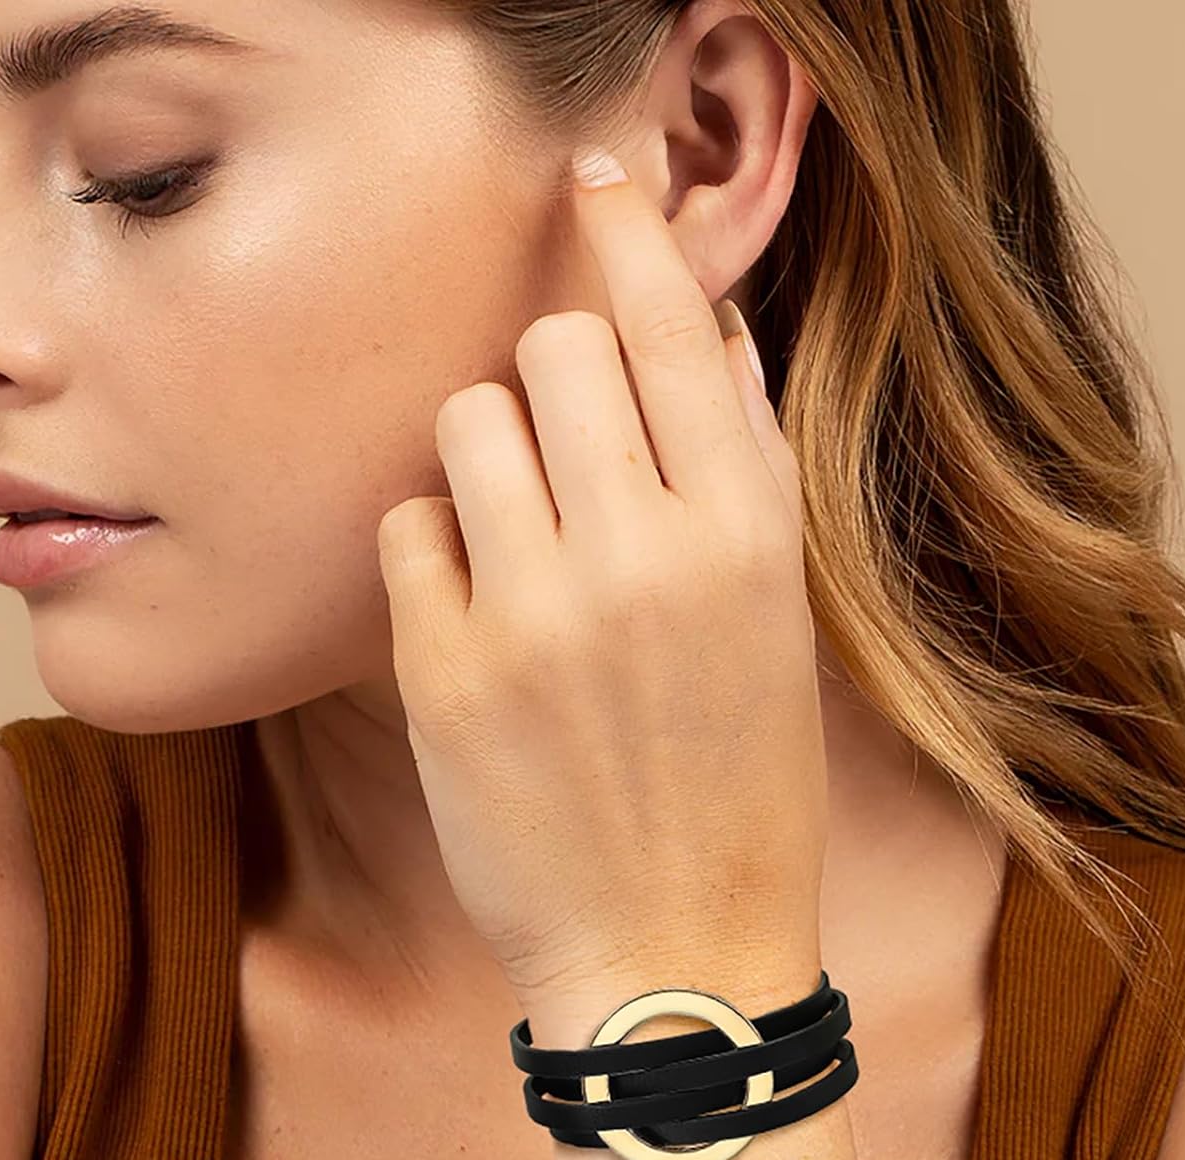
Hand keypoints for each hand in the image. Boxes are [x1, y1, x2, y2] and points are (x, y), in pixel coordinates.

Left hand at [375, 151, 827, 1020]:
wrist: (670, 956)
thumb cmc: (737, 791)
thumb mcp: (778, 630)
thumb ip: (737, 478)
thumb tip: (697, 340)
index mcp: (747, 538)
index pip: (673, 326)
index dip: (627, 231)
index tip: (593, 178)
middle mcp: (642, 555)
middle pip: (554, 346)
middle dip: (555, 374)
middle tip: (569, 447)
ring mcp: (533, 611)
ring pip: (466, 416)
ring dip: (486, 451)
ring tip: (518, 533)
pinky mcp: (441, 668)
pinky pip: (406, 522)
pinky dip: (434, 545)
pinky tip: (475, 612)